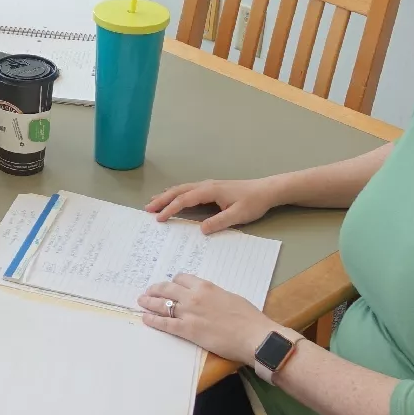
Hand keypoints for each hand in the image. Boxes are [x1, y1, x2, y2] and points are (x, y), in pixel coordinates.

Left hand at [137, 274, 277, 365]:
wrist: (253, 335)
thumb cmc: (248, 317)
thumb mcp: (230, 297)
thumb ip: (215, 296)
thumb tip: (209, 299)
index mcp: (205, 287)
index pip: (181, 279)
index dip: (173, 282)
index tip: (170, 286)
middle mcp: (193, 297)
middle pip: (167, 289)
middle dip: (155, 290)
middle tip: (148, 292)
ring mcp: (189, 313)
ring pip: (162, 305)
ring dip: (149, 302)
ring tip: (142, 302)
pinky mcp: (188, 330)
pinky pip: (165, 323)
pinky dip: (153, 320)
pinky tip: (146, 318)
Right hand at [145, 176, 281, 230]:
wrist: (266, 190)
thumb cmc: (253, 202)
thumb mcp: (238, 215)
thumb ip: (219, 222)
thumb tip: (200, 229)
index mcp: (209, 191)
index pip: (184, 200)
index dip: (170, 209)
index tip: (159, 219)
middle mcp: (205, 185)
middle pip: (178, 191)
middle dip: (162, 200)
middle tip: (147, 209)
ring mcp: (208, 185)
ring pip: (182, 189)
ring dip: (166, 195)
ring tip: (153, 202)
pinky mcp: (211, 188)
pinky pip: (188, 189)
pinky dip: (176, 193)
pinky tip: (172, 195)